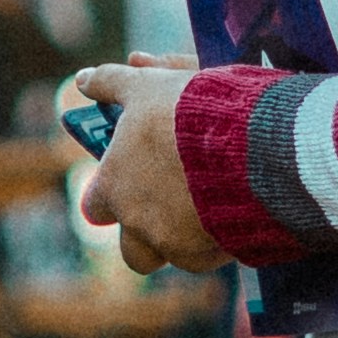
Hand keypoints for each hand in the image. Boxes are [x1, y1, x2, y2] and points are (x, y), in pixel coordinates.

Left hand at [69, 58, 214, 268]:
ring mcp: (171, 244)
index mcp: (112, 186)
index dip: (112, 195)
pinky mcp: (207, 256)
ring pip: (167, 253)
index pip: (94, 206)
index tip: (131, 178)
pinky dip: (213, 240)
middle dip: (144, 230)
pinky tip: (231, 211)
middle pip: (131, 246)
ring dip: (178, 238)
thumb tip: (82, 80)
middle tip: (169, 200)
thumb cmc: (193, 111)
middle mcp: (135, 222)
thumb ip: (111, 84)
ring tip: (203, 208)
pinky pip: (203, 256)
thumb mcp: (148, 85)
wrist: (254, 143)